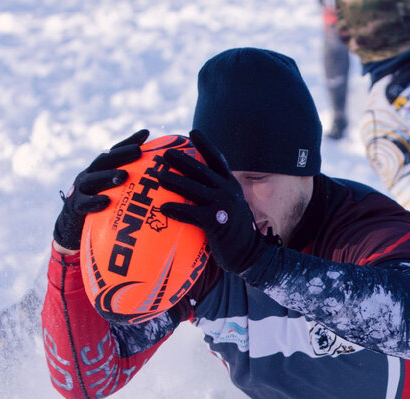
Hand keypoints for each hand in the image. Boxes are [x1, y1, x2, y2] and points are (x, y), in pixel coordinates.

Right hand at [53, 130, 148, 252]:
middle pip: (103, 162)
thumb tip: (163, 175)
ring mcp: (80, 190)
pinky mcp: (75, 207)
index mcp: (99, 170)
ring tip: (124, 176)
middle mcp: (88, 175)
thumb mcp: (116, 194)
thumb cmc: (102, 209)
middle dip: (120, 155)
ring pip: (92, 180)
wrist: (73, 229)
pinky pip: (85, 204)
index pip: (114, 152)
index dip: (128, 142)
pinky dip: (95, 202)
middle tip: (138, 152)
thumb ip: (133, 183)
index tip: (146, 133)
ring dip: (108, 177)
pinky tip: (107, 201)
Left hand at [158, 129, 269, 274]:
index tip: (193, 132)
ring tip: (158, 177)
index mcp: (231, 185)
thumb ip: (218, 197)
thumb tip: (196, 189)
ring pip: (194, 189)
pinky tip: (162, 209)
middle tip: (165, 153)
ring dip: (175, 182)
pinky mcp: (217, 223)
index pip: (218, 159)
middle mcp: (229, 191)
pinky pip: (192, 214)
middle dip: (182, 160)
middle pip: (202, 170)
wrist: (251, 255)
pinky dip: (176, 211)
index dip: (206, 144)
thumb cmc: (235, 234)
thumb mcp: (231, 209)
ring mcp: (223, 206)